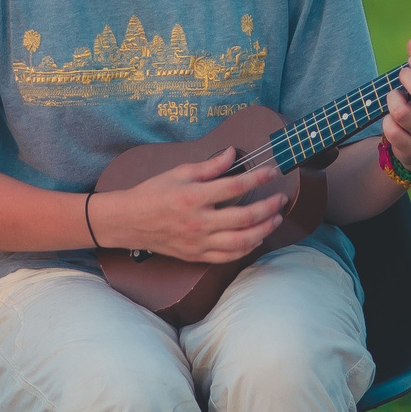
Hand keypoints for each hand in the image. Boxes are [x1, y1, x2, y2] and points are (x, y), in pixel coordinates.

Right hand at [93, 147, 287, 262]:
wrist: (129, 222)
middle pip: (244, 217)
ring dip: (263, 230)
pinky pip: (228, 257)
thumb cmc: (153, 194)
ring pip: (240, 242)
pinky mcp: (196, 256)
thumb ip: (209, 166)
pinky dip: (246, 248)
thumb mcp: (179, 172)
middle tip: (281, 199)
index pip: (235, 186)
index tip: (271, 172)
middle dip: (268, 208)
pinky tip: (256, 238)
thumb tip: (232, 154)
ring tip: (275, 219)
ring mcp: (198, 242)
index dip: (258, 178)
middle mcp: (198, 222)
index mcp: (194, 197)